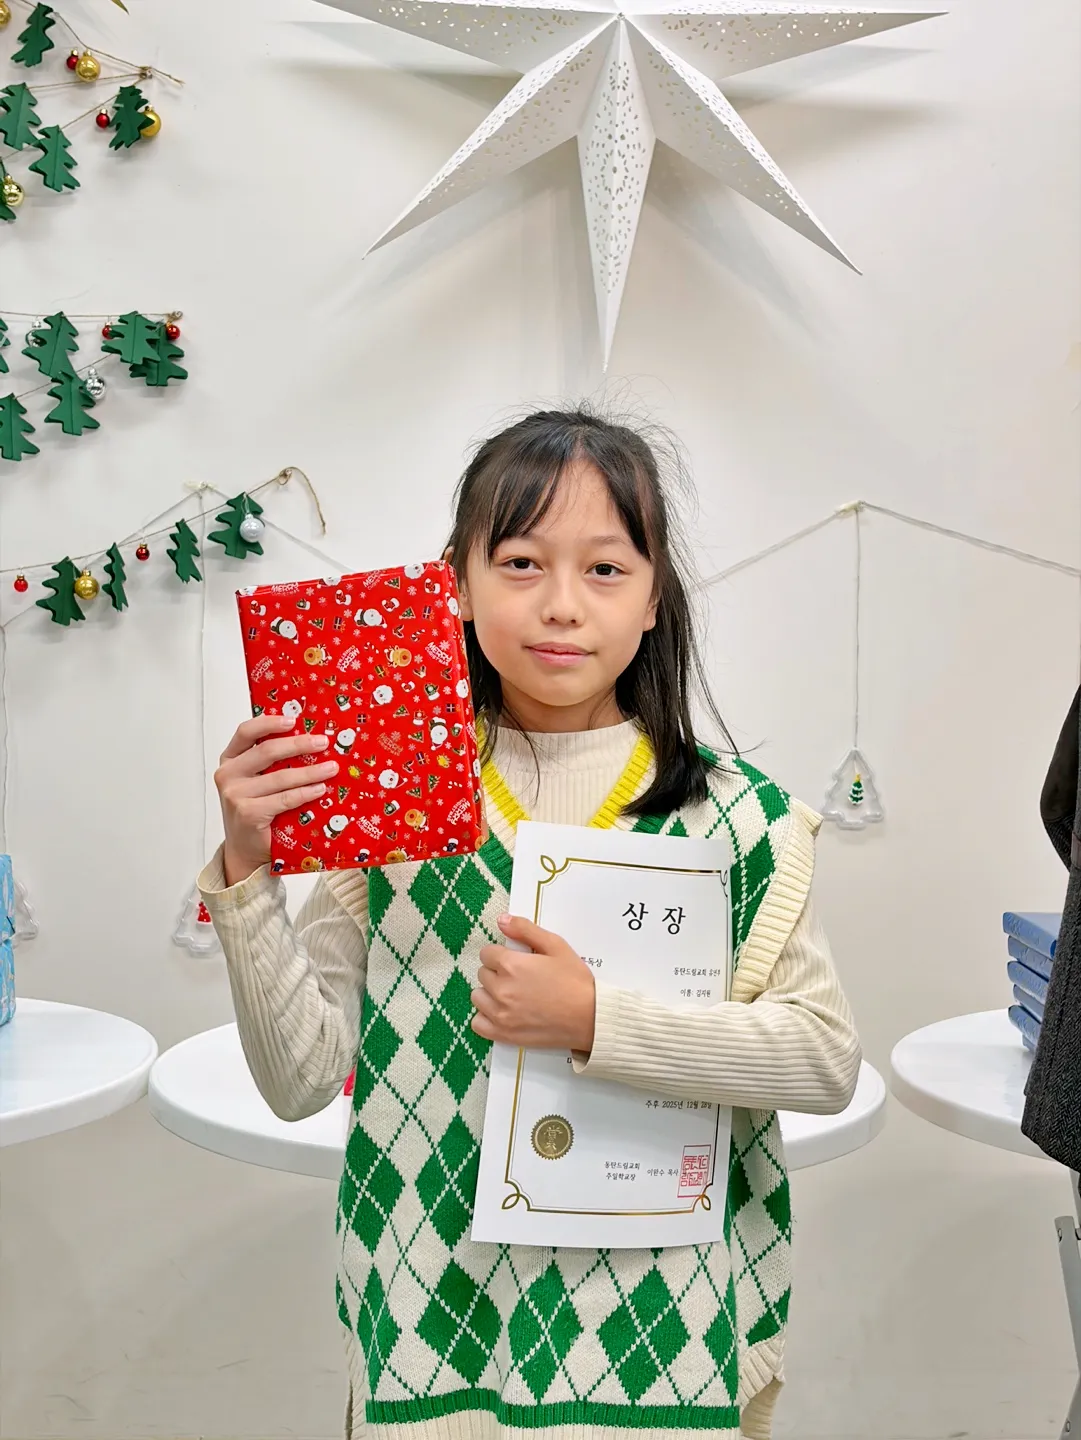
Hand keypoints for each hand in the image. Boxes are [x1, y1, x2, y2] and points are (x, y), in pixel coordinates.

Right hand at [214, 714, 339, 885]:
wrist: (245, 848)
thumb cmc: (257, 810)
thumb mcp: (257, 781)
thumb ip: (270, 762)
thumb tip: (310, 740)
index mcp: (230, 760)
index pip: (246, 732)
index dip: (270, 722)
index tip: (294, 720)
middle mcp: (228, 775)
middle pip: (267, 751)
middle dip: (299, 744)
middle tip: (323, 742)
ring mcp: (235, 795)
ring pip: (280, 777)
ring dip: (310, 771)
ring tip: (331, 768)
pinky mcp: (247, 814)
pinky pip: (283, 799)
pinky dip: (305, 793)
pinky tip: (320, 789)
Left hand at [471, 913, 595, 1052]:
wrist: (589, 1017)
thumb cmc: (574, 981)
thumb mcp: (556, 946)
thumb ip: (525, 930)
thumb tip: (502, 920)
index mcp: (511, 965)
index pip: (487, 953)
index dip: (501, 955)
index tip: (515, 961)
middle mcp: (501, 989)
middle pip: (482, 973)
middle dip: (497, 972)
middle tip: (519, 978)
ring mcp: (500, 1014)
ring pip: (478, 997)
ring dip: (489, 993)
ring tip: (511, 995)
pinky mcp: (503, 1034)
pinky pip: (477, 1023)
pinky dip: (485, 1017)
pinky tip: (502, 1012)